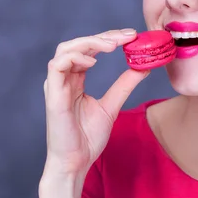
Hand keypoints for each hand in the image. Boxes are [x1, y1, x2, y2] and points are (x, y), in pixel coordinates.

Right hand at [42, 29, 148, 177]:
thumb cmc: (87, 138)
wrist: (75, 162)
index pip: (90, 49)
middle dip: (104, 36)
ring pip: (66, 49)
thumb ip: (124, 85)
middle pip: (79, 44)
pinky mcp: (53, 95)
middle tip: (128, 35)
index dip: (109, 39)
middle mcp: (64, 79)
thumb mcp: (112, 105)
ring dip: (90, 42)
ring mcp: (56, 85)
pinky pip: (57, 66)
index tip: (132, 36)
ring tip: (113, 45)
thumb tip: (144, 67)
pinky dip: (75, 58)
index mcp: (75, 79)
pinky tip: (93, 61)